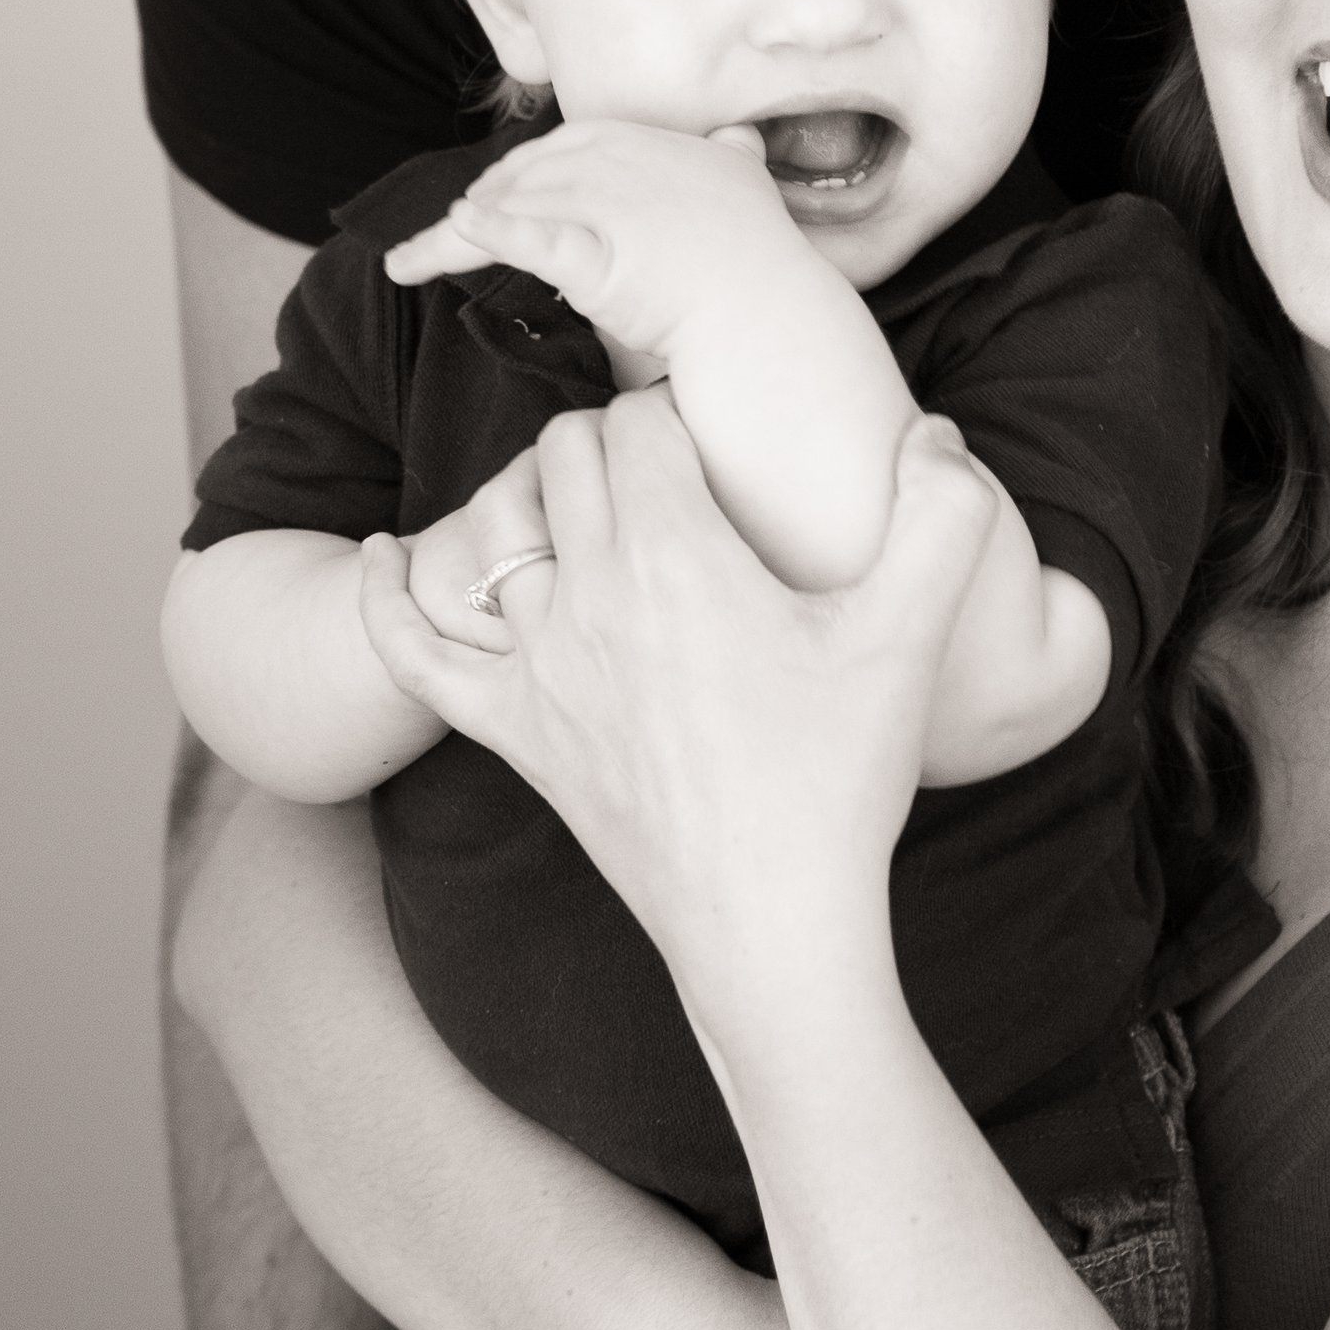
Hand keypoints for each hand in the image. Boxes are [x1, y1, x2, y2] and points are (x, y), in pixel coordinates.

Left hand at [358, 399, 997, 997]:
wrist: (772, 922)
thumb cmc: (839, 777)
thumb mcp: (910, 636)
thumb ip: (944, 516)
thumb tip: (940, 431)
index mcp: (676, 556)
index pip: (638, 417)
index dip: (679, 406)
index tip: (718, 431)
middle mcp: (588, 596)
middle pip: (561, 454)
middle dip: (609, 434)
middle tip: (668, 464)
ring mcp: (537, 667)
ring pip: (492, 528)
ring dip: (528, 494)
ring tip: (582, 498)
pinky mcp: (510, 732)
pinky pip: (413, 652)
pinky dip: (385, 596)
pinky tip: (387, 556)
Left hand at [382, 118, 776, 365]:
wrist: (767, 311)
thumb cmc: (755, 255)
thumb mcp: (745, 182)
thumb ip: (732, 155)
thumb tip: (738, 136)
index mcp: (639, 138)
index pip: (554, 151)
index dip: (511, 179)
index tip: (485, 202)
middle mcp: (615, 159)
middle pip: (520, 180)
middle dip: (474, 207)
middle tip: (432, 241)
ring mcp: (605, 205)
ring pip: (510, 212)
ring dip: (450, 236)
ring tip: (411, 259)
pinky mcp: (597, 256)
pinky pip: (530, 239)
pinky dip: (488, 232)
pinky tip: (454, 228)